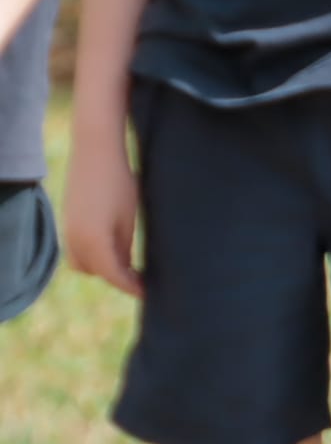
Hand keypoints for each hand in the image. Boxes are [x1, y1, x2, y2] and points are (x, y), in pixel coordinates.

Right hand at [64, 133, 141, 296]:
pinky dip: (93, 254)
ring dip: (102, 267)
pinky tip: (114, 246)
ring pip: (82, 263)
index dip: (131, 286)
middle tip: (142, 278)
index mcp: (94, 241)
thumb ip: (124, 247)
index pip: (113, 275)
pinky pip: (76, 248)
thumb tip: (125, 268)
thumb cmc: (120, 183)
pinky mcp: (68, 220)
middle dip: (117, 277)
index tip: (149, 292)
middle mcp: (74, 239)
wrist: (96, 152)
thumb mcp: (128, 218)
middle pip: (97, 272)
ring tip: (129, 263)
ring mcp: (67, 230)